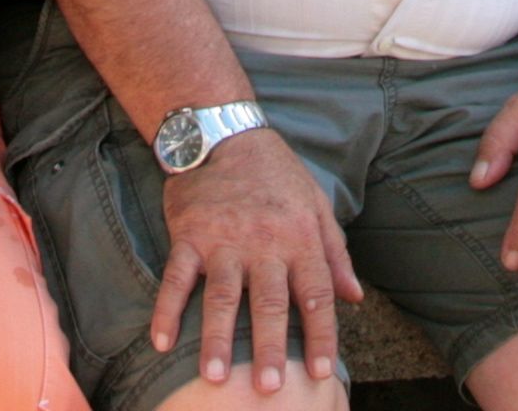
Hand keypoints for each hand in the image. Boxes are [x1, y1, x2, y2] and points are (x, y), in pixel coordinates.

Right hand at [151, 125, 358, 392]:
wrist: (224, 133)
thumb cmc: (277, 175)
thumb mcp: (317, 206)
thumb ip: (335, 254)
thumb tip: (355, 298)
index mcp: (299, 238)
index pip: (316, 294)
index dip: (321, 334)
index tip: (321, 372)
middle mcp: (264, 243)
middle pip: (269, 302)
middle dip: (270, 346)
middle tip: (268, 387)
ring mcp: (223, 240)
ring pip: (222, 296)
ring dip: (218, 338)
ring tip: (216, 377)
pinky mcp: (188, 235)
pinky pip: (176, 278)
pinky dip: (167, 310)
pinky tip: (162, 341)